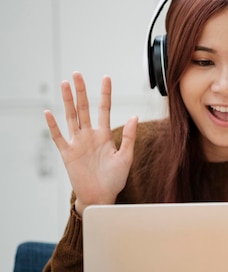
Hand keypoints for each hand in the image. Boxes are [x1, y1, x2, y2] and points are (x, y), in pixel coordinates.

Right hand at [44, 72, 137, 214]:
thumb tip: (135, 116)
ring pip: (71, 117)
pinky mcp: (68, 154)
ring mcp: (78, 143)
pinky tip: (48, 112)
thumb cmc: (115, 179)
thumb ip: (129, 137)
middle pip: (84, 109)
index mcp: (104, 135)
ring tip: (64, 84)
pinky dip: (53, 125)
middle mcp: (90, 136)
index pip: (104, 109)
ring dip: (67, 101)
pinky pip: (59, 137)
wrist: (102, 197)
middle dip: (81, 91)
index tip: (106, 77)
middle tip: (77, 74)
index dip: (105, 94)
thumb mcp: (126, 157)